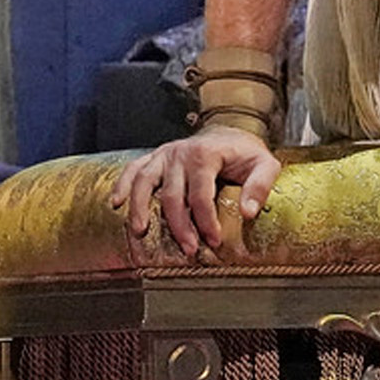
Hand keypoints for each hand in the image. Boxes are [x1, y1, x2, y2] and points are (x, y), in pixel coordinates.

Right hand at [108, 127, 282, 256]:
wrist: (230, 130)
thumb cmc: (245, 152)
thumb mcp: (264, 164)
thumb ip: (260, 186)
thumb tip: (248, 212)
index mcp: (206, 154)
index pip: (201, 194)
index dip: (206, 220)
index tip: (213, 241)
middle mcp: (181, 153)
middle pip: (173, 195)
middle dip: (179, 226)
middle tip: (188, 249)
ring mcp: (164, 154)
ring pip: (145, 182)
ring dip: (140, 208)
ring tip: (140, 232)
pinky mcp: (155, 157)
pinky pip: (133, 169)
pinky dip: (122, 185)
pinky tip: (116, 203)